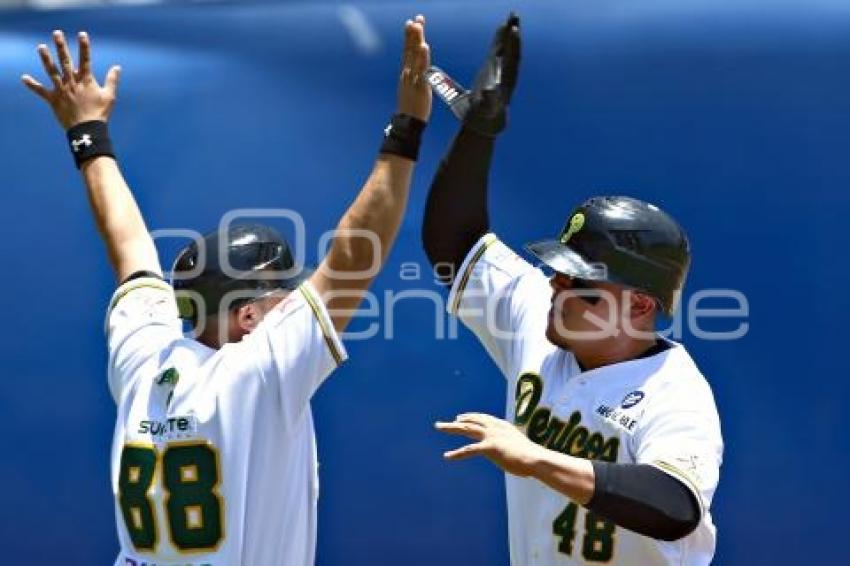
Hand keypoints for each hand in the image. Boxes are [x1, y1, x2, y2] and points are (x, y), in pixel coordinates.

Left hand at [21, 30, 120, 128]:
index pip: (85, 60)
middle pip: (66, 61)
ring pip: (52, 71)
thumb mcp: (109, 96)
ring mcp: (62, 90)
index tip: (82, 34)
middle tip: (56, 33)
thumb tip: (117, 67)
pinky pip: (41, 91)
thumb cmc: (100, 113)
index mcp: (86, 81)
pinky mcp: (54, 100)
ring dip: (46, 59)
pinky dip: (32, 85)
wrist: (87, 130)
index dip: (84, 46)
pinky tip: (24, 78)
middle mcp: (72, 83)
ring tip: (41, 47)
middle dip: (61, 46)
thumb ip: (112, 80)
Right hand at [397, 15, 431, 121]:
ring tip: (418, 26)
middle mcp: (408, 72)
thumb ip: (414, 73)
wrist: (407, 122)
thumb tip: (418, 67)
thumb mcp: (411, 85)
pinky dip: (422, 57)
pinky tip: (424, 47)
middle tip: (417, 18)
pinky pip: (421, 69)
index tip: (414, 21)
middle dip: (413, 33)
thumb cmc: (411, 105)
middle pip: (410, 49)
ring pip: (414, 56)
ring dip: (416, 40)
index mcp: (406, 72)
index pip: (408, 49)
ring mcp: (413, 78)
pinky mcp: (420, 86)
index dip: (410, 35)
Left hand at [435, 412, 542, 476]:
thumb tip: (511, 452)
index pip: (483, 418)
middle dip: (457, 420)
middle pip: (472, 421)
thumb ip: (512, 447)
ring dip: (451, 427)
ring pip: (466, 429)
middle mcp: (495, 428)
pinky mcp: (489, 447)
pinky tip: (447, 456)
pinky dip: (456, 453)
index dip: (471, 417)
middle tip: (444, 422)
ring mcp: (491, 436)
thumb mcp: (520, 448)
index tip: (461, 417)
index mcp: (503, 426)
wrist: (536, 459)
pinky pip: (468, 450)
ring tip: (439, 426)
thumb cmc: (532, 458)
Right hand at [465, 12, 520, 135]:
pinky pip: (499, 52)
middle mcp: (506, 73)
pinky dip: (501, 40)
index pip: (510, 56)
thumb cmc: (486, 114)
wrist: (486, 121)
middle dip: (513, 33)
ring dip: (510, 34)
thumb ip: (489, 99)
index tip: (513, 29)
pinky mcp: (494, 70)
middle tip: (515, 15)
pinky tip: (503, 30)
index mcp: (504, 78)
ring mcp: (501, 70)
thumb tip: (490, 91)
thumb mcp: (487, 107)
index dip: (511, 43)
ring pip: (508, 49)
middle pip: (512, 49)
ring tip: (512, 18)